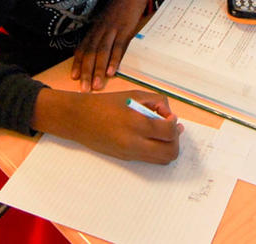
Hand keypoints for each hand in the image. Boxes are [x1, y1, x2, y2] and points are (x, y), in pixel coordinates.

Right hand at [33, 88, 180, 163]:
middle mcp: (134, 143)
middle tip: (170, 128)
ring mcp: (130, 154)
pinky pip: (150, 160)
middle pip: (170, 152)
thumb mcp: (133, 95)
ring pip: (162, 160)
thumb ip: (156, 101)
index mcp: (136, 123)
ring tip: (161, 133)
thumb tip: (168, 115)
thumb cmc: (105, 104)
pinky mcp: (126, 160)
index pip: (168, 132)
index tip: (170, 117)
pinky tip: (150, 137)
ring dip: (167, 147)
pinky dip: (156, 150)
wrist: (80, 119)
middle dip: (175, 140)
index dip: (174, 124)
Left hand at [71, 0, 157, 90]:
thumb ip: (102, 33)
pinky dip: (114, 60)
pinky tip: (111, 71)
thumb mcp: (107, 19)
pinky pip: (118, 47)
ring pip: (102, 52)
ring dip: (98, 70)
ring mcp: (112, 29)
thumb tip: (98, 48)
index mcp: (95, 28)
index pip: (83, 48)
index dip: (78, 63)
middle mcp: (100, 30)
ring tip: (96, 86)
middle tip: (83, 89)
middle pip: (90, 53)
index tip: (74, 77)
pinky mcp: (125, 29)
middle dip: (86, 72)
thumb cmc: (120, 6)